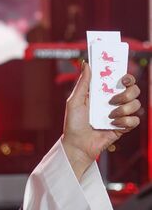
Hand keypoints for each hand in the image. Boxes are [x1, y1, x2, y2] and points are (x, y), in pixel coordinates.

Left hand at [62, 62, 141, 178]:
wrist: (77, 145)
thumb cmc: (73, 124)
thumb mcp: (74, 101)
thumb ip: (83, 83)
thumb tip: (87, 64)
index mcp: (103, 94)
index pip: (122, 81)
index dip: (127, 77)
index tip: (123, 78)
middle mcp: (114, 103)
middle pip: (134, 90)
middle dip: (127, 93)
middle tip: (113, 100)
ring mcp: (120, 115)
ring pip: (136, 105)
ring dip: (124, 109)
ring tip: (110, 116)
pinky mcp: (123, 127)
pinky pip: (135, 120)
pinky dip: (126, 122)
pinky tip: (114, 125)